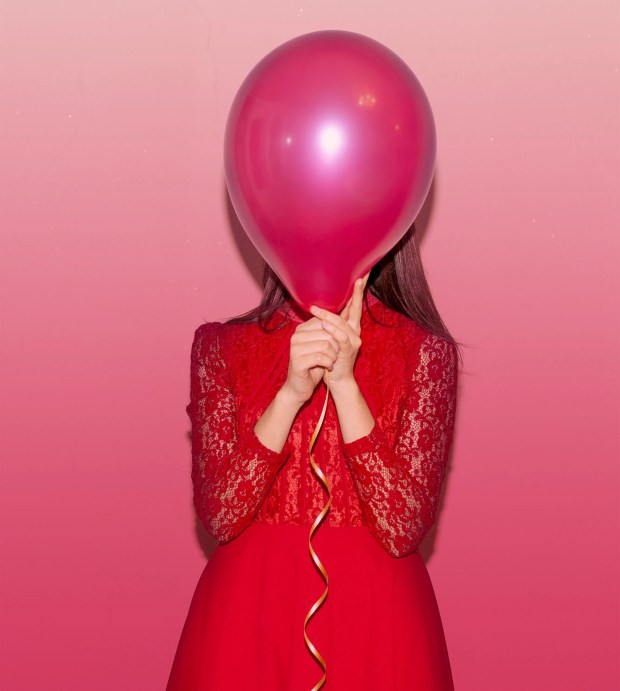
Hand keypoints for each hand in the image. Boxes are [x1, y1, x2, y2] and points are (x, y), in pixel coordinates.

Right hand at [281, 315, 340, 405]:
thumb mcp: (325, 344)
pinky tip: (328, 367)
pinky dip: (329, 363)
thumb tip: (348, 309)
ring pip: (325, 344)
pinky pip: (321, 357)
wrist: (300, 387)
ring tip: (331, 361)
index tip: (337, 345)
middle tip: (335, 355)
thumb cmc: (314, 365)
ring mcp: (295, 348)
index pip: (325, 320)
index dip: (337, 333)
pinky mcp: (297, 361)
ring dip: (333, 355)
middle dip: (336, 345)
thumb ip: (333, 328)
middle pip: (327, 332)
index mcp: (302, 329)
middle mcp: (296, 336)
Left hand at [309, 271, 369, 391]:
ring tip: (316, 309)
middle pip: (356, 309)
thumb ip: (330, 324)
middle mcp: (355, 332)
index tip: (363, 275)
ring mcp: (353, 341)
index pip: (355, 306)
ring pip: (342, 324)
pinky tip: (324, 324)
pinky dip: (332, 330)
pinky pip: (341, 338)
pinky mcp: (348, 351)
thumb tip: (322, 307)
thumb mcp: (331, 338)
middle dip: (357, 294)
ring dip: (329, 315)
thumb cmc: (332, 357)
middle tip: (357, 279)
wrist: (338, 379)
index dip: (359, 291)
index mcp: (352, 327)